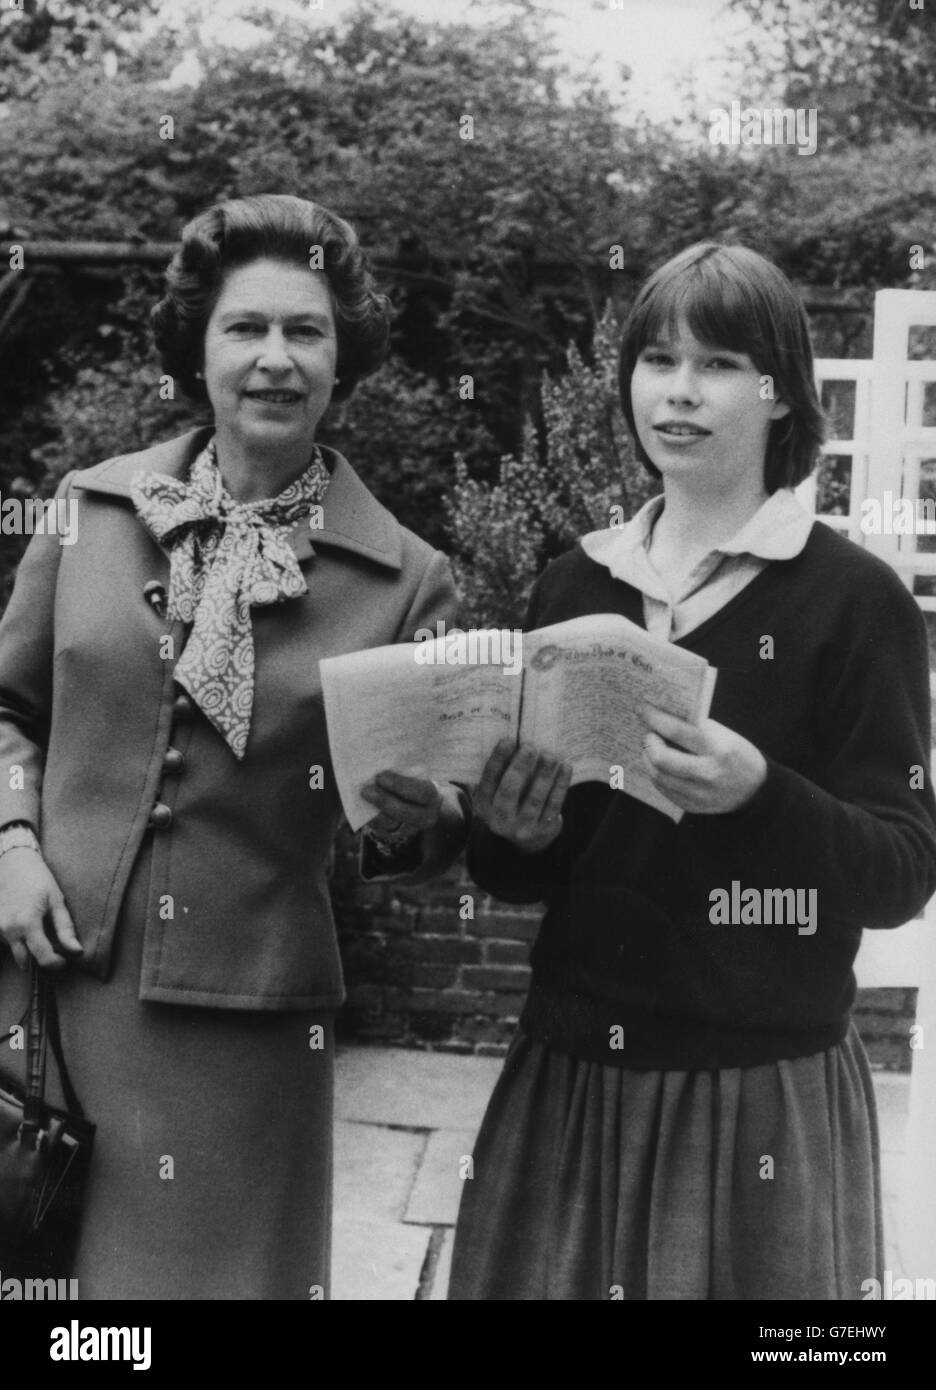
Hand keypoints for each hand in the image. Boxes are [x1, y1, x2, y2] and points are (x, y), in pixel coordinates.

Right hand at [0, 848, 81, 968]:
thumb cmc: (38, 879)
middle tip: (53, 953)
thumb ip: (65, 929)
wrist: (13, 862)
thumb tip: (77, 951)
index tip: (64, 961)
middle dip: (39, 960)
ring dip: (26, 950)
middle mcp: (8, 929)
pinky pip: (4, 941)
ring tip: (38, 934)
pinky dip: (16, 940)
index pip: (42, 957)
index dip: (56, 964)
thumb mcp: (57, 901)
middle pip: (24, 960)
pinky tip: (24, 928)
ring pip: (13, 951)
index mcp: (27, 923)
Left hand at [361, 766, 443, 840]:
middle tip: (365, 790)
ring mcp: (411, 828)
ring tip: (362, 797)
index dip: (400, 785)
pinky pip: (381, 829)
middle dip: (384, 801)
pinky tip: (361, 806)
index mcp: (432, 796)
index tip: (381, 776)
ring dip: (374, 811)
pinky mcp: (395, 835)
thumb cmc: (412, 780)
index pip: (420, 792)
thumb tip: (379, 764)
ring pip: (391, 824)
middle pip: (405, 812)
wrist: (418, 802)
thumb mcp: (414, 774)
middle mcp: (425, 816)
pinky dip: (370, 818)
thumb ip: (402, 771)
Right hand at [473, 739, 571, 851]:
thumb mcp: (497, 792)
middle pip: (509, 791)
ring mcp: (522, 828)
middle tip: (530, 747)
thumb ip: (501, 772)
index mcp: (483, 806)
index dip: (498, 760)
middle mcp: (499, 820)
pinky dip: (561, 784)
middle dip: (520, 767)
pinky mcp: (544, 830)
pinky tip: (565, 767)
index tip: (508, 740)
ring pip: (535, 799)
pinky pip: (554, 804)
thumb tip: (514, 740)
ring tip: (550, 755)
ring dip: (544, 774)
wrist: (526, 839)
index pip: (488, 780)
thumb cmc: (511, 802)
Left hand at [642, 706, 766, 814]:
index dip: (655, 718)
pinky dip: (657, 775)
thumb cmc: (737, 754)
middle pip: (661, 758)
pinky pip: (664, 790)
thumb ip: (697, 729)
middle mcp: (707, 774)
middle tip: (648, 734)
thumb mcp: (725, 736)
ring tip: (651, 750)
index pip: (677, 731)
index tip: (643, 709)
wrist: (757, 790)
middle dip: (649, 743)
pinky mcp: (693, 806)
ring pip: (658, 776)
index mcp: (718, 749)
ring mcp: (699, 794)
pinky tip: (659, 766)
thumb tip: (664, 718)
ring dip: (649, 759)